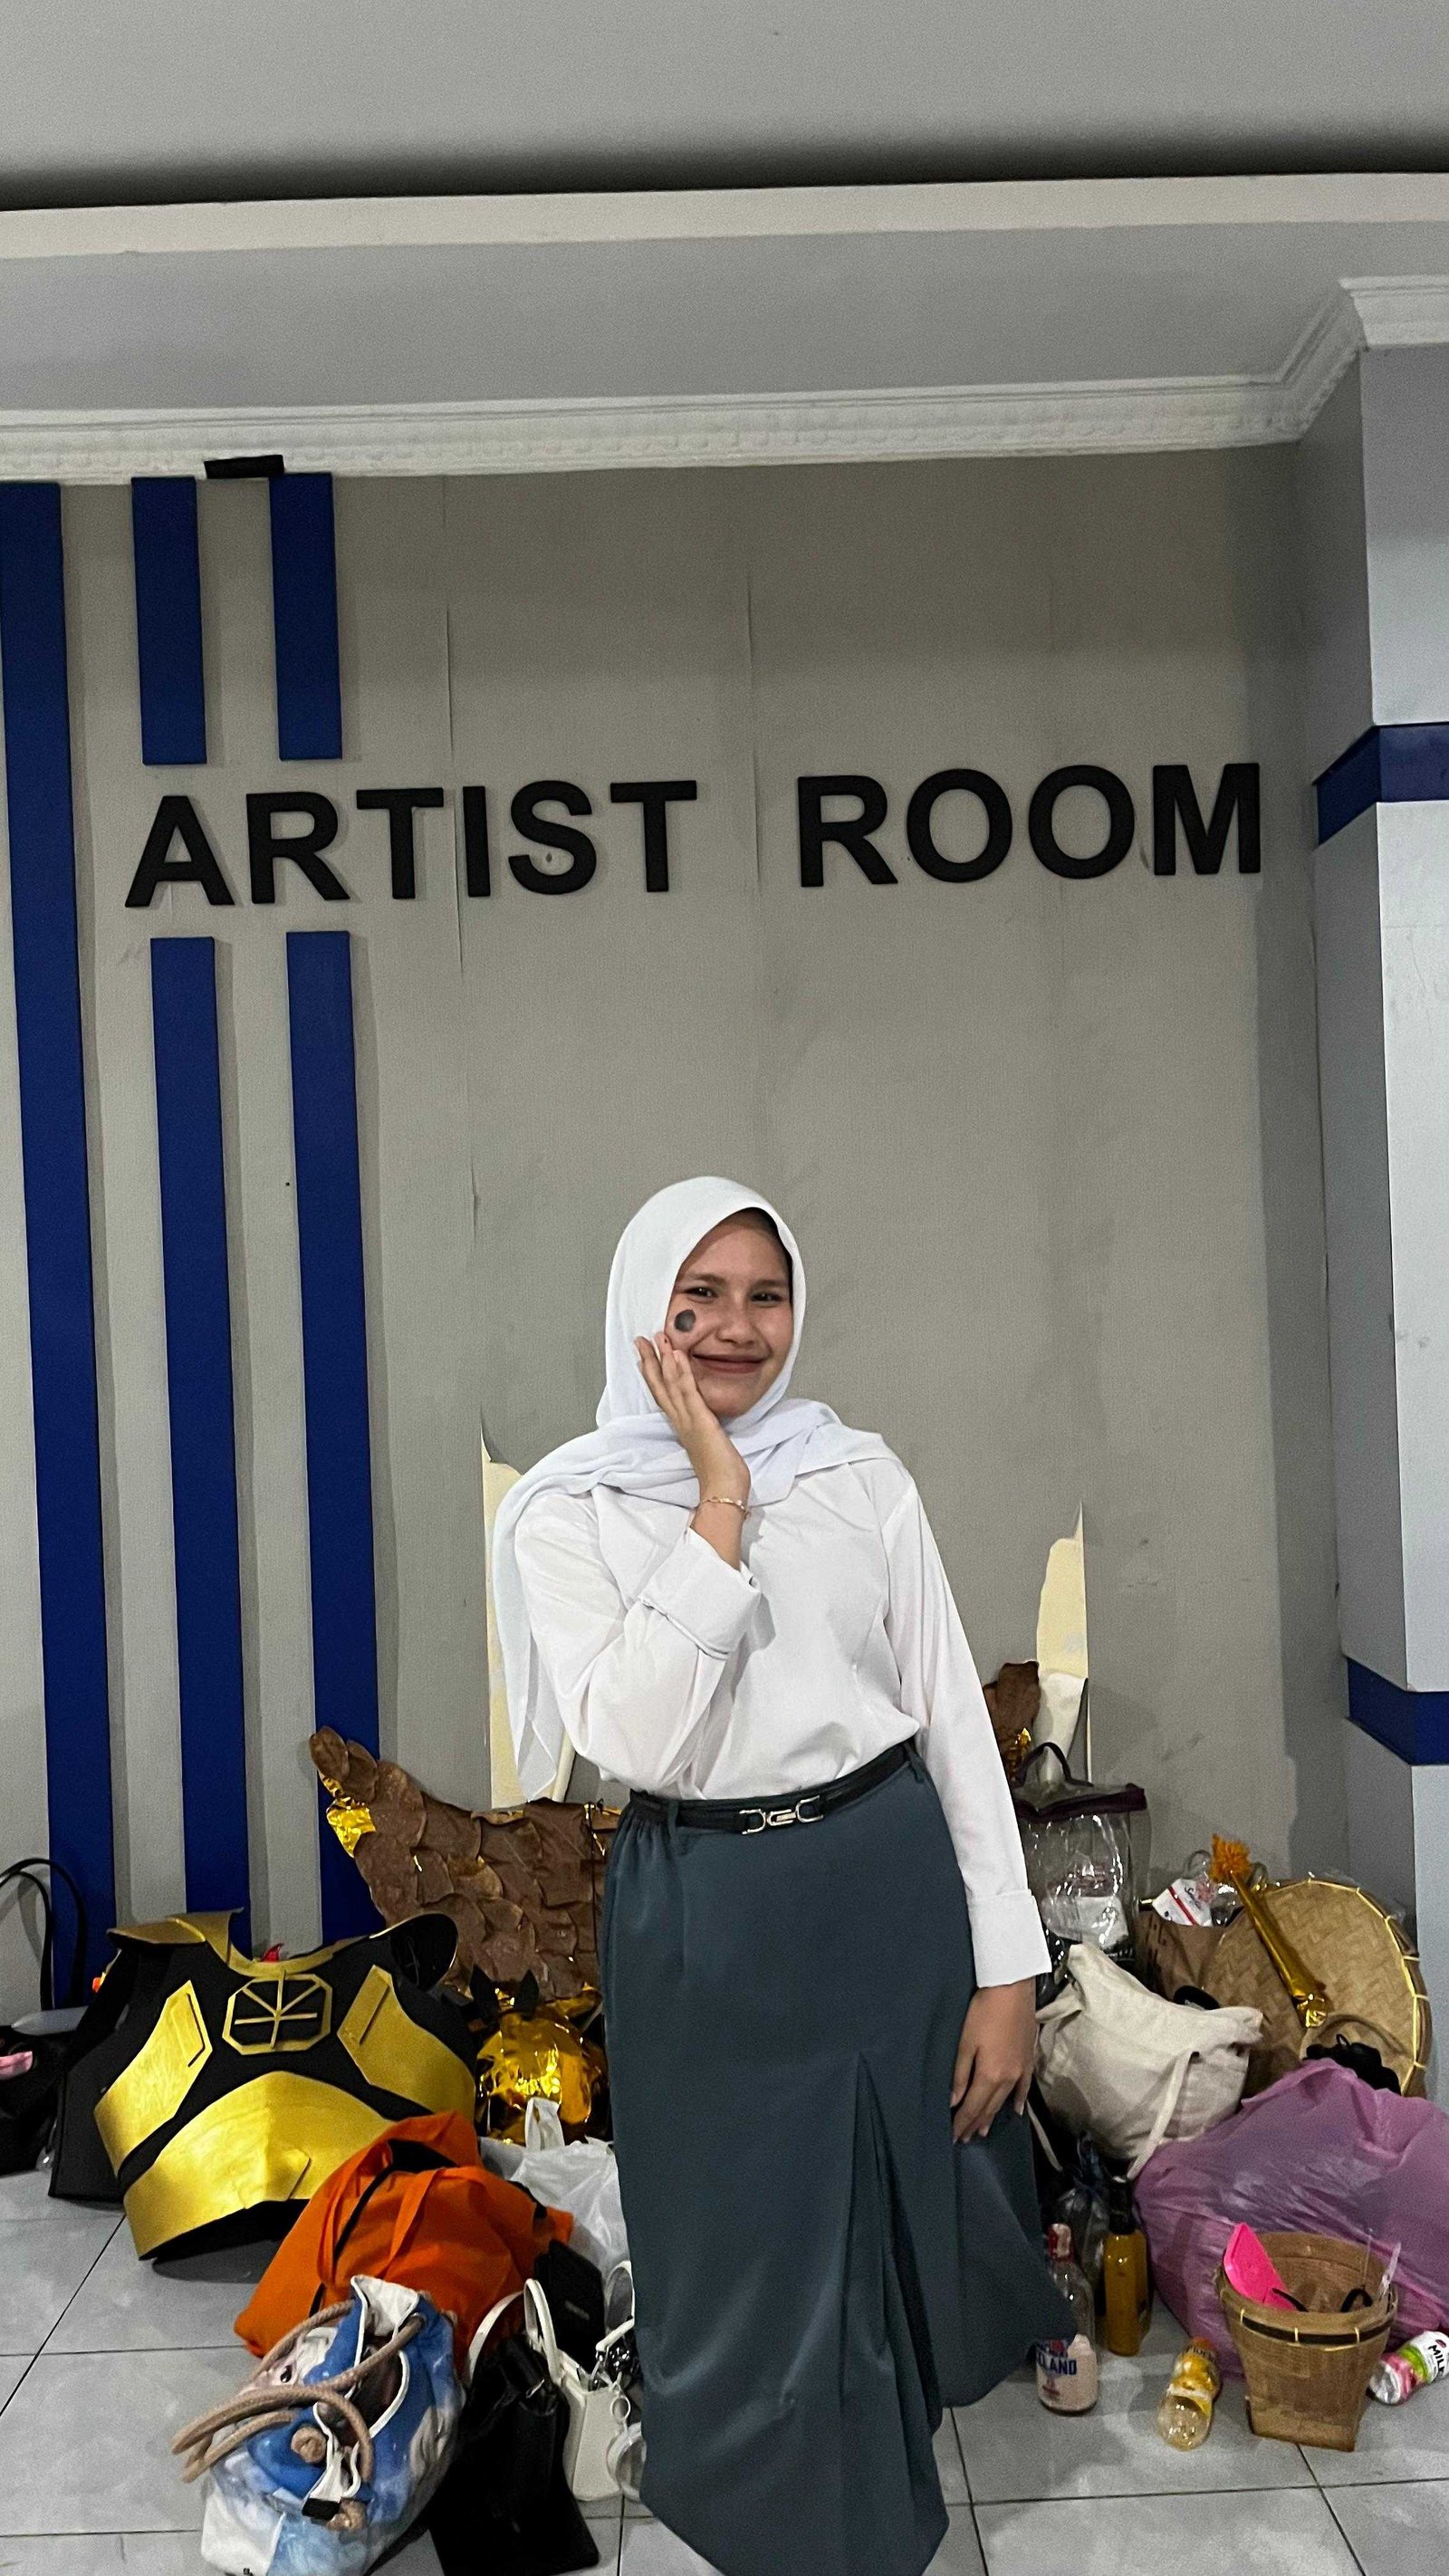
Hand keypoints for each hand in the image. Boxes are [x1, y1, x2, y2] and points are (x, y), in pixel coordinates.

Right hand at [635, 1327, 749, 1503]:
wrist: (723, 1490)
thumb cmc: (720, 1473)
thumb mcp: (709, 1444)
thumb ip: (703, 1430)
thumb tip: (704, 1421)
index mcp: (682, 1426)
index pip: (663, 1395)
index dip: (653, 1374)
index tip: (646, 1356)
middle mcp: (680, 1421)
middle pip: (660, 1386)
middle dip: (650, 1361)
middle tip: (641, 1340)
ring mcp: (688, 1420)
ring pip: (670, 1384)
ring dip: (663, 1359)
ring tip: (658, 1337)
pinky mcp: (701, 1420)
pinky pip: (689, 1391)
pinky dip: (682, 1372)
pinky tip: (678, 1355)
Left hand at [950, 1980, 1037, 2141]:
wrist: (1013, 1989)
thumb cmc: (983, 2012)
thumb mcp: (965, 2042)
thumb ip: (959, 2075)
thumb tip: (954, 2102)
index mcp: (990, 2075)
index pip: (972, 2107)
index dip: (962, 2123)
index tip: (953, 2137)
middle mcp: (1008, 2078)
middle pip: (989, 2107)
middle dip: (975, 2123)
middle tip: (964, 2138)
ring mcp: (1021, 2070)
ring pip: (1005, 2101)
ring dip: (993, 2116)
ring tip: (983, 2131)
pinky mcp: (1029, 2060)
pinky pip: (1024, 2088)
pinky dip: (1019, 2101)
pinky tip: (1015, 2111)